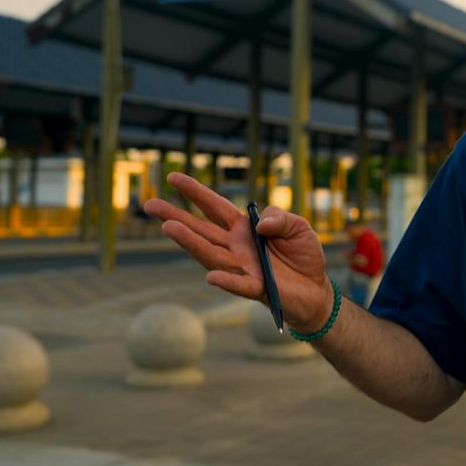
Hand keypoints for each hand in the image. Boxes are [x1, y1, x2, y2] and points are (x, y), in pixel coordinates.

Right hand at [143, 172, 332, 332]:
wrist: (316, 288)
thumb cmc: (303, 254)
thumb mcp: (298, 225)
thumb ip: (278, 217)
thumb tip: (258, 224)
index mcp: (243, 228)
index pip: (214, 207)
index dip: (195, 192)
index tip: (173, 177)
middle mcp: (236, 247)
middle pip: (201, 230)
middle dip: (175, 216)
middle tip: (149, 204)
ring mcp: (242, 268)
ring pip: (211, 254)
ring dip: (190, 242)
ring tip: (168, 227)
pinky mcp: (257, 288)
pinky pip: (238, 285)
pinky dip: (226, 281)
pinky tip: (210, 277)